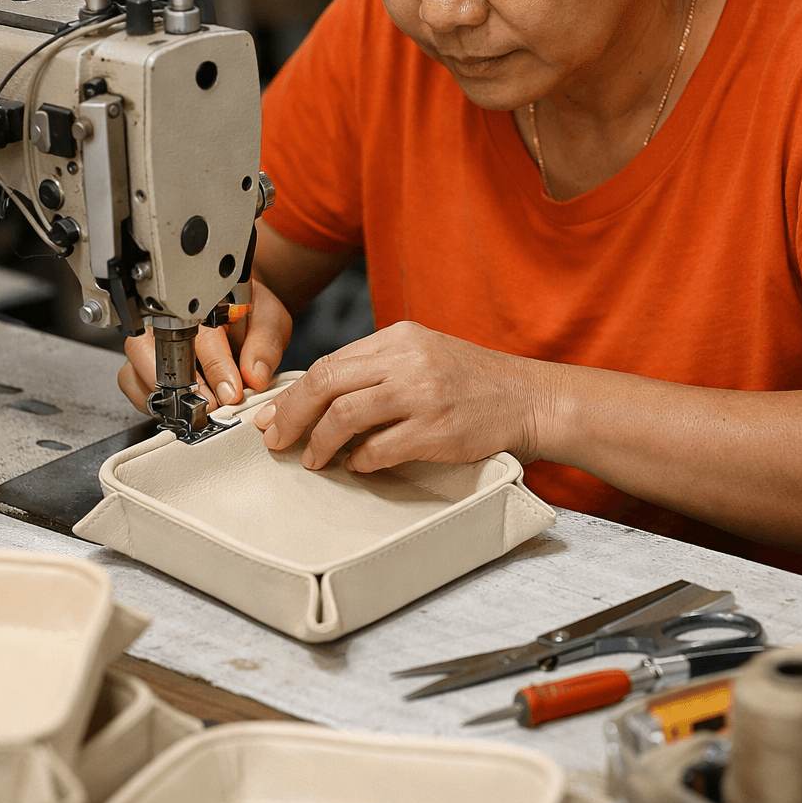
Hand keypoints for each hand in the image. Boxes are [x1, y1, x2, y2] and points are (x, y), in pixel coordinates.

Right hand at [117, 277, 292, 413]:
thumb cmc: (248, 312)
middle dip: (182, 386)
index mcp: (200, 302)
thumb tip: (254, 375)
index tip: (231, 391)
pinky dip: (150, 401)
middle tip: (208, 406)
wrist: (235, 309)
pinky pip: (131, 383)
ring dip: (163, 396)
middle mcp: (167, 318)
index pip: (202, 336)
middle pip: (154, 351)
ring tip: (193, 410)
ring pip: (135, 368)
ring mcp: (149, 339)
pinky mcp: (141, 360)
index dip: (217, 368)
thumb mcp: (269, 320)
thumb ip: (264, 345)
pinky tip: (177, 408)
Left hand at [251, 320, 546, 471]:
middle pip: (326, 384)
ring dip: (319, 443)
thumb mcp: (424, 354)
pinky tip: (358, 465)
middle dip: (292, 416)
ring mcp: (422, 394)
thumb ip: (377, 368)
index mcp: (399, 337)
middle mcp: (407, 360)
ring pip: (344, 416)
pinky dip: (360, 461)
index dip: (293, 393)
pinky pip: (378, 449)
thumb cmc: (474, 381)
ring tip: (313, 459)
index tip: (273, 415)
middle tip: (276, 440)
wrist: (528, 397)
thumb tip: (321, 396)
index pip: (329, 362)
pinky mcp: (435, 429)